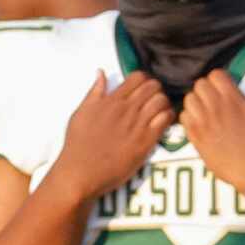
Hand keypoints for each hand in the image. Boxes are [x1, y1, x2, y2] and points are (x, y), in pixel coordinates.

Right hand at [53, 72, 174, 200]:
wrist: (79, 172)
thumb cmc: (77, 144)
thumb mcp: (80, 113)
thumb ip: (94, 92)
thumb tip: (101, 72)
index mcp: (111, 100)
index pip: (138, 77)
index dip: (143, 80)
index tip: (140, 89)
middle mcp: (126, 109)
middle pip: (153, 86)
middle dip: (155, 90)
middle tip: (151, 100)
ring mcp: (137, 124)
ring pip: (162, 100)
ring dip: (162, 103)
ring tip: (157, 111)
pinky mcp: (146, 140)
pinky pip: (166, 119)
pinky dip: (168, 117)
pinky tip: (161, 123)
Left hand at [183, 66, 244, 208]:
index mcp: (234, 99)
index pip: (215, 75)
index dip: (219, 78)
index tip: (225, 86)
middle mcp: (215, 108)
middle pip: (199, 85)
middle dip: (206, 88)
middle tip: (215, 98)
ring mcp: (203, 123)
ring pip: (188, 100)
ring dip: (196, 101)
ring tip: (206, 109)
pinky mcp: (195, 138)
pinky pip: (183, 118)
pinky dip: (189, 116)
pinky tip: (200, 122)